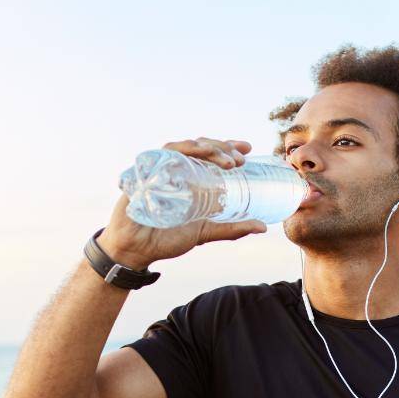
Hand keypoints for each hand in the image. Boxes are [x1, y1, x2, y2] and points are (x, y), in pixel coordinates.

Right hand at [98, 137, 267, 267]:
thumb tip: (262, 227)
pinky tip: (195, 154)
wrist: (136, 251)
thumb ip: (231, 228)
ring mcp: (158, 169)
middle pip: (199, 146)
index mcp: (190, 177)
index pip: (209, 154)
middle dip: (221, 148)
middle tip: (240, 160)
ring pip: (183, 146)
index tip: (248, 150)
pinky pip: (159, 155)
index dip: (228, 147)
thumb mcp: (205, 232)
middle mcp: (175, 169)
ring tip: (226, 162)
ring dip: (206, 149)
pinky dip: (178, 152)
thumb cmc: (166, 239)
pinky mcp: (143, 173)